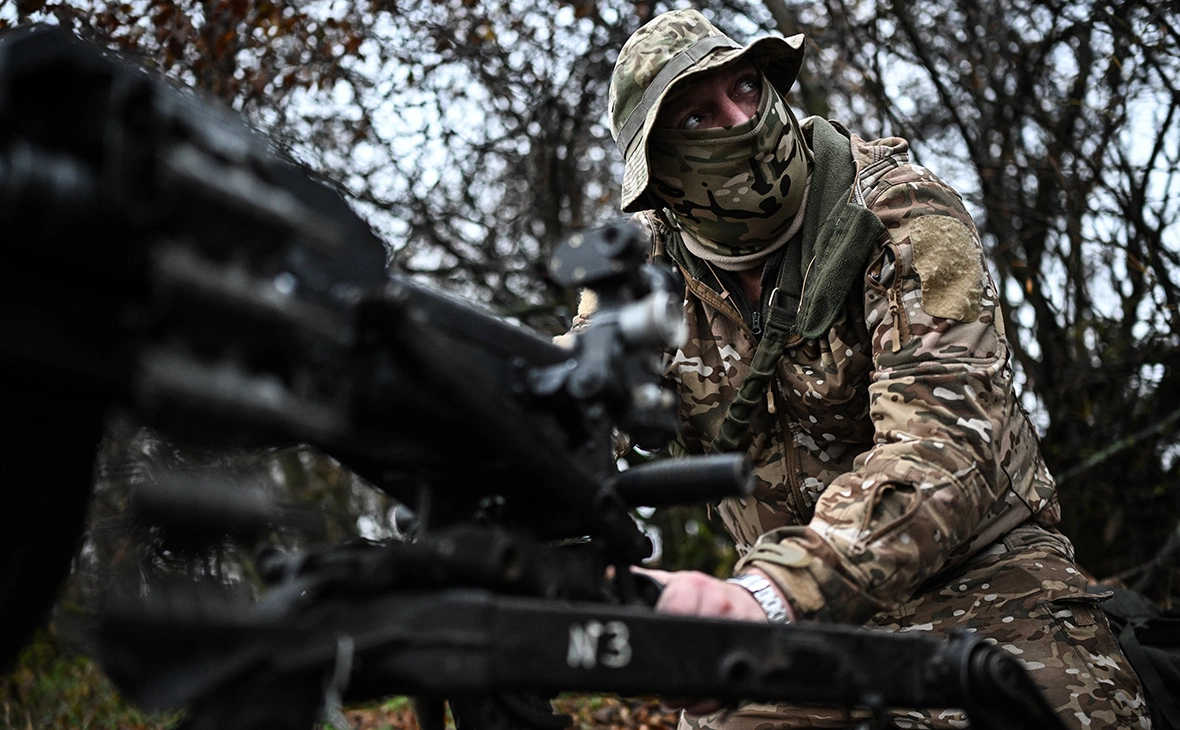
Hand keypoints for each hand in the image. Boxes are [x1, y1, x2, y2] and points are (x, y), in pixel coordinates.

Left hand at [630, 567, 781, 715]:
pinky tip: (695, 702)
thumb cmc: (703, 595)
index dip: (661, 631)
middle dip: (672, 671)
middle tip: (659, 687)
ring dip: (688, 692)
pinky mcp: (753, 648)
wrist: (750, 600)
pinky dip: (709, 700)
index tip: (650, 650)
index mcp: (694, 585)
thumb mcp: (675, 582)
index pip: (677, 603)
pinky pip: (730, 683)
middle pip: (695, 642)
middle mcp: (719, 601)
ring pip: (714, 666)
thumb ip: (644, 583)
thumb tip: (605, 579)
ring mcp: (738, 624)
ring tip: (673, 697)